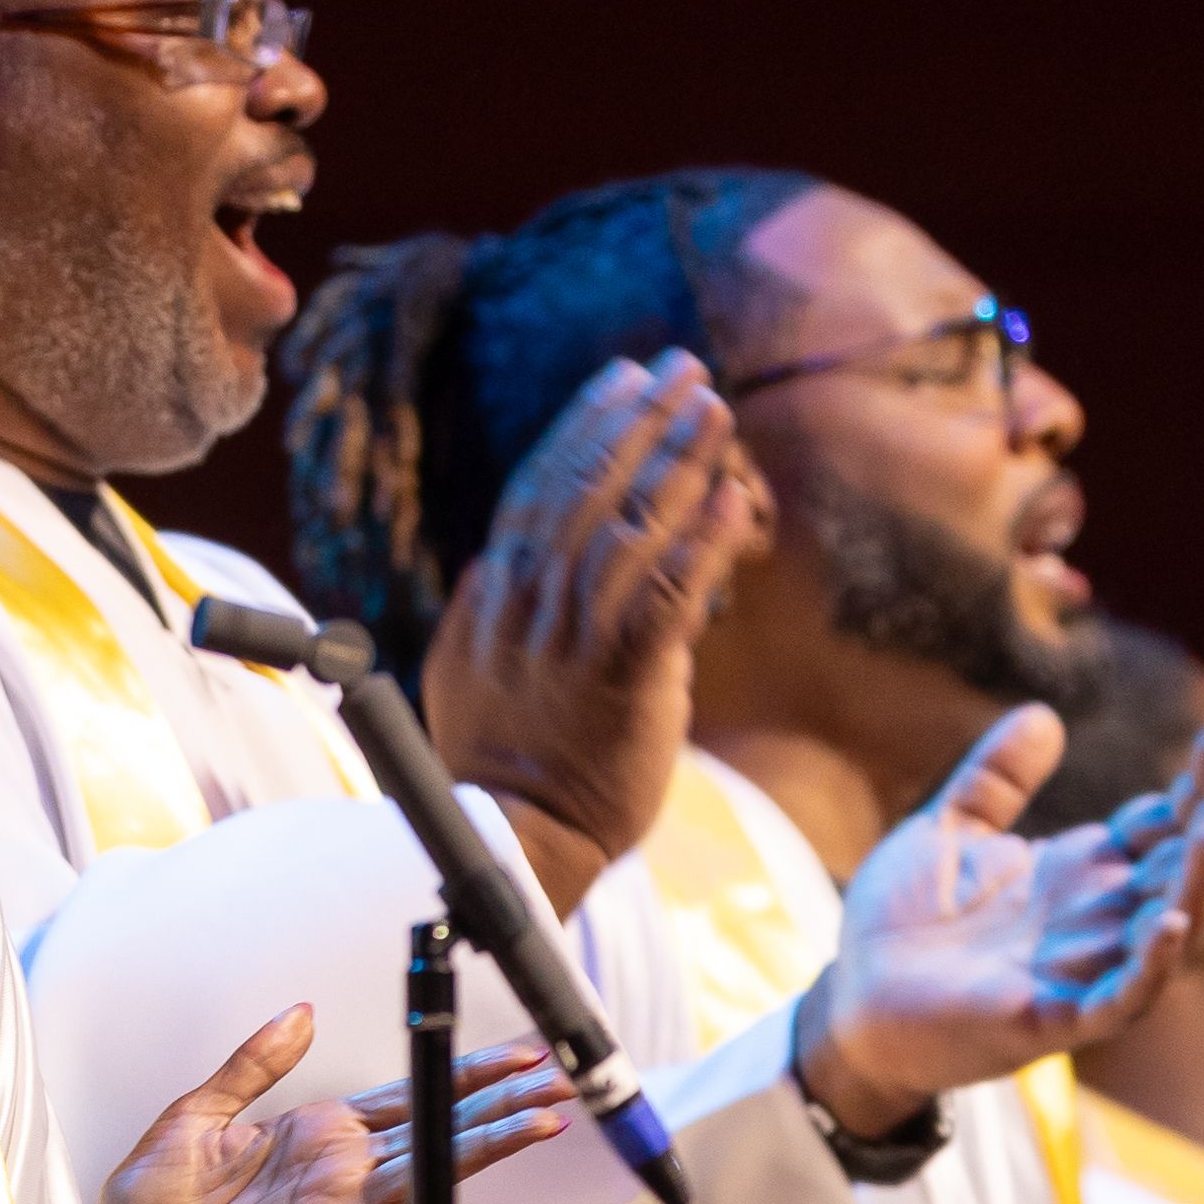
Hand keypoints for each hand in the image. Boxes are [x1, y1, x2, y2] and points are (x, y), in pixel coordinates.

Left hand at [68, 1012, 581, 1203]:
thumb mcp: (195, 1115)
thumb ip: (252, 1065)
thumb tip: (302, 1009)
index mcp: (312, 1133)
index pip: (403, 1095)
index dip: (460, 1073)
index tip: (518, 1053)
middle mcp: (336, 1172)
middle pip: (432, 1128)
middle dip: (497, 1103)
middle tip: (559, 1081)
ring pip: (424, 1173)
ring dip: (485, 1150)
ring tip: (543, 1124)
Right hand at [417, 353, 755, 914]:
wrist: (519, 837)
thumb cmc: (500, 762)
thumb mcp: (470, 668)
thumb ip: (488, 608)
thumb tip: (496, 558)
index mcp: (495, 592)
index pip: (542, 484)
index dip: (585, 425)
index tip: (623, 379)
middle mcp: (530, 601)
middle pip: (588, 486)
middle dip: (638, 419)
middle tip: (683, 366)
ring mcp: (574, 636)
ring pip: (630, 525)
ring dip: (676, 459)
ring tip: (715, 408)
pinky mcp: (624, 675)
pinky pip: (671, 594)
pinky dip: (704, 541)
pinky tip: (734, 496)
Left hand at [796, 713, 1203, 1133]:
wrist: (851, 999)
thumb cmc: (899, 922)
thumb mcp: (947, 832)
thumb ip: (996, 779)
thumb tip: (1044, 713)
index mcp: (1077, 874)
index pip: (1159, 826)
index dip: (1195, 787)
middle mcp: (1093, 920)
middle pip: (1179, 869)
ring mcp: (1080, 971)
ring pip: (1167, 931)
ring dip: (1197, 884)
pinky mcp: (1053, 1019)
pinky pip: (1121, 997)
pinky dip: (1151, 965)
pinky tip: (1168, 921)